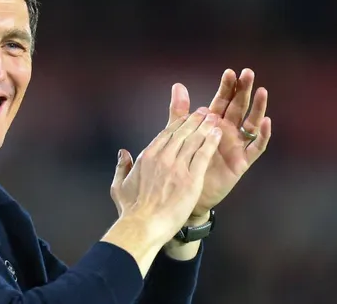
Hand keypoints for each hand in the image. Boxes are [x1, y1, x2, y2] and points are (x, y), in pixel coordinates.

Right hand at [110, 108, 222, 244]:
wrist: (143, 226)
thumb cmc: (130, 210)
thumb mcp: (119, 186)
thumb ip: (121, 166)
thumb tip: (122, 152)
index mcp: (146, 156)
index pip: (166, 134)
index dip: (178, 124)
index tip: (187, 118)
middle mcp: (162, 157)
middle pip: (181, 133)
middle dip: (194, 120)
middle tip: (204, 112)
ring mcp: (177, 167)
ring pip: (194, 140)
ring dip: (205, 127)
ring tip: (214, 118)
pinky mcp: (190, 179)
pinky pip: (203, 155)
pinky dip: (211, 142)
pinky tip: (218, 134)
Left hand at [167, 68, 271, 217]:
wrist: (185, 193)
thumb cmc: (184, 162)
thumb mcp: (180, 134)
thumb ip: (180, 111)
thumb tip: (178, 85)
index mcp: (213, 122)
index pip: (222, 100)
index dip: (227, 87)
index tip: (230, 72)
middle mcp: (228, 130)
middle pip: (239, 106)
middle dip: (243, 90)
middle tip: (248, 73)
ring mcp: (237, 145)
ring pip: (251, 122)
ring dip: (257, 107)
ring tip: (261, 91)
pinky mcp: (242, 161)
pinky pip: (256, 147)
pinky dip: (262, 135)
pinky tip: (265, 122)